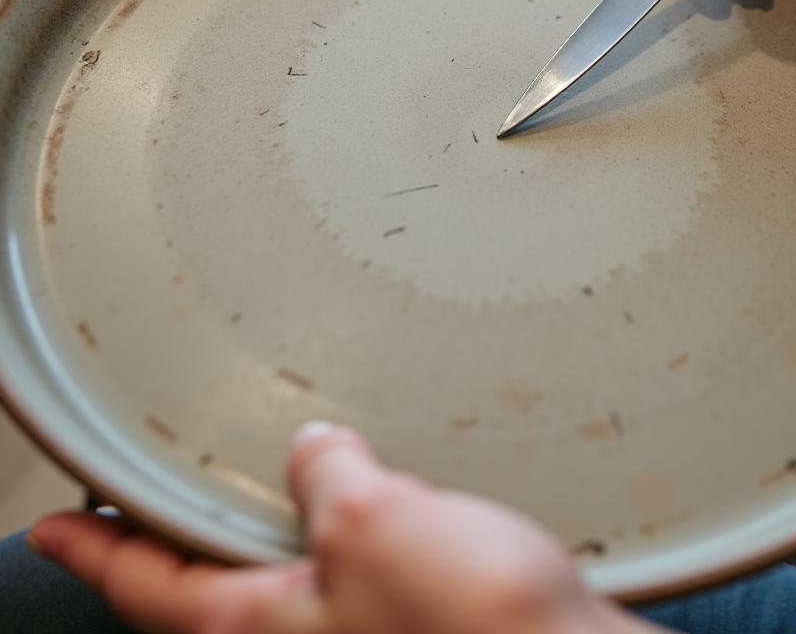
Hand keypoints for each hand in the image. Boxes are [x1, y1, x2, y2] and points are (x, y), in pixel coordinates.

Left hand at [28, 424, 654, 633]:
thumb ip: (328, 478)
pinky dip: (327, 528)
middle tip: (147, 493)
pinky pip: (345, 568)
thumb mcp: (374, 522)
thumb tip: (315, 450)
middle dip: (171, 539)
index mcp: (268, 626)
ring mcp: (360, 630)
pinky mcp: (412, 617)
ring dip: (252, 530)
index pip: (149, 586)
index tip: (52, 526)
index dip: (93, 550)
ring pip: (280, 576)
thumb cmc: (472, 624)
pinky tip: (358, 499)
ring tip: (245, 482)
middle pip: (209, 588)